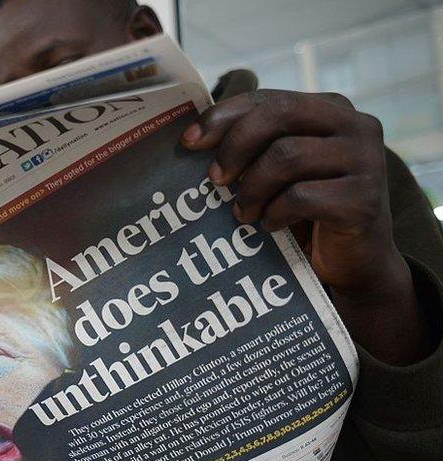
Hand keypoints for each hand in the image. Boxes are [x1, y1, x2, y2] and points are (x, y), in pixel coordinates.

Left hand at [182, 90, 428, 364]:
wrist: (353, 265)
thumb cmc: (307, 212)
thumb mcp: (280, 171)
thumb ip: (255, 146)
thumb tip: (193, 137)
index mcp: (331, 110)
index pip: (270, 99)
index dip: (224, 116)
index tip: (189, 142)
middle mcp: (355, 126)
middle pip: (279, 116)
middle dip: (236, 147)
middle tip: (215, 180)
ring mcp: (366, 161)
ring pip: (288, 156)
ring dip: (253, 188)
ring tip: (242, 213)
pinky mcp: (364, 200)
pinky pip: (302, 196)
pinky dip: (275, 212)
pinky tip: (270, 224)